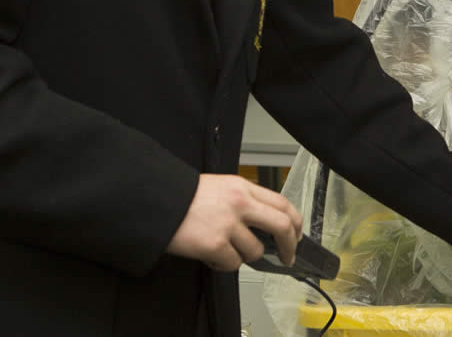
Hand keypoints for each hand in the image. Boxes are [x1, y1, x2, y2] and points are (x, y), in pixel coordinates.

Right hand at [167, 174, 302, 271]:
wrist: (156, 201)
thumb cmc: (182, 196)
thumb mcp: (220, 187)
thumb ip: (243, 201)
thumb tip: (262, 223)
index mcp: (243, 187)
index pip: (282, 203)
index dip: (295, 222)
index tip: (296, 235)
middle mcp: (240, 203)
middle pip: (282, 226)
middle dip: (289, 246)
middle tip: (287, 257)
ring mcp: (228, 224)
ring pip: (255, 251)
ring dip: (243, 256)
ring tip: (224, 250)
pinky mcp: (215, 244)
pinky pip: (232, 263)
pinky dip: (223, 264)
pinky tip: (211, 255)